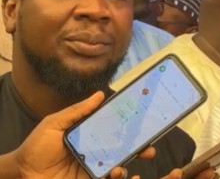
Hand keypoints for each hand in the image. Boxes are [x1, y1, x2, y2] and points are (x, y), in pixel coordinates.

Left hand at [12, 91, 202, 178]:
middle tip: (151, 145)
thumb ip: (77, 111)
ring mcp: (94, 165)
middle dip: (142, 145)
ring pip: (121, 162)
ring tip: (136, 158)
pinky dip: (118, 174)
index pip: (115, 125)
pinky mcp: (91, 178)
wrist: (22, 173)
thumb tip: (100, 95)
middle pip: (124, 145)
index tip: (146, 118)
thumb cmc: (36, 146)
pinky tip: (118, 171)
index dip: (131, 122)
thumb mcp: (54, 124)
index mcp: (90, 133)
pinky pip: (110, 176)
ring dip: (132, 160)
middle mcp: (96, 148)